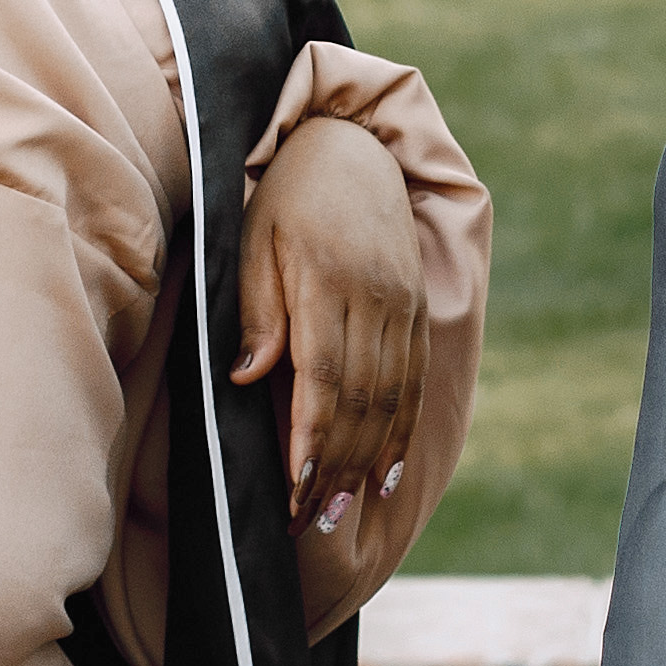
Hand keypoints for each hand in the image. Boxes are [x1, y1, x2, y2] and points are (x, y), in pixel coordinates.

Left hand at [232, 112, 430, 543]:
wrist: (349, 146)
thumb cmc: (285, 196)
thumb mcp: (254, 242)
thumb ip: (257, 311)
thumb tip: (249, 379)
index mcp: (329, 280)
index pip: (324, 377)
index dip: (313, 438)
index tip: (295, 488)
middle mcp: (376, 297)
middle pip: (361, 398)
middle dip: (336, 465)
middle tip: (311, 519)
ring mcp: (403, 305)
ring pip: (391, 396)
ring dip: (368, 458)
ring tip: (344, 509)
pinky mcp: (417, 307)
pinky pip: (413, 379)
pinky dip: (399, 429)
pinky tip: (384, 469)